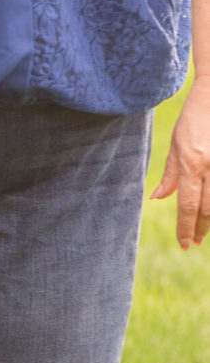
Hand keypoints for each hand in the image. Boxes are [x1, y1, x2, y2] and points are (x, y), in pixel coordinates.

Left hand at [154, 76, 209, 248]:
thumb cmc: (194, 118)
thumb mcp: (177, 144)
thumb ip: (171, 174)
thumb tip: (158, 198)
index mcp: (192, 163)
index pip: (187, 205)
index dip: (185, 227)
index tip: (184, 243)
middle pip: (207, 208)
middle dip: (200, 229)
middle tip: (194, 242)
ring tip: (204, 232)